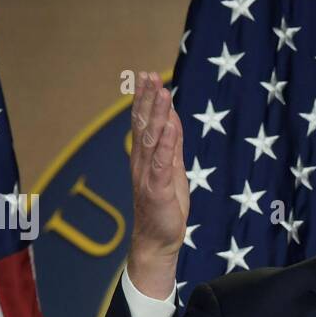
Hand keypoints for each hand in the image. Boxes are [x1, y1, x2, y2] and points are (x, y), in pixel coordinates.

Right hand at [127, 71, 188, 298]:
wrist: (158, 241)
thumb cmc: (165, 208)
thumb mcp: (173, 171)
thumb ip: (172, 146)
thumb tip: (172, 118)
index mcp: (145, 158)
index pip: (142, 123)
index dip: (144, 100)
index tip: (146, 76)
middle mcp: (142, 163)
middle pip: (143, 126)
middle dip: (147, 99)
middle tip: (148, 75)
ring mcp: (148, 176)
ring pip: (151, 139)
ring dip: (156, 114)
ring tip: (161, 92)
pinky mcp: (158, 190)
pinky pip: (161, 163)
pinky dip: (166, 143)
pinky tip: (168, 125)